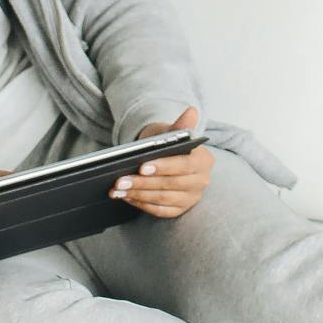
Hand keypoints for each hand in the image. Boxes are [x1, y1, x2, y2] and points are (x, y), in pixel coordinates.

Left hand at [111, 104, 211, 219]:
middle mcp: (201, 181)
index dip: (164, 167)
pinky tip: (127, 197)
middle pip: (171, 185)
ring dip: (139, 194)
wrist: (166, 157)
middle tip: (121, 180)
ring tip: (118, 189)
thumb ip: (180, 125)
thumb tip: (191, 112)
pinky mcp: (180, 210)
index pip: (185, 166)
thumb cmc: (168, 144)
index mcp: (204, 161)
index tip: (142, 167)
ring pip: (163, 199)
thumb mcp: (171, 132)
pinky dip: (142, 204)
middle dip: (143, 183)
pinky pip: (160, 210)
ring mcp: (191, 198)